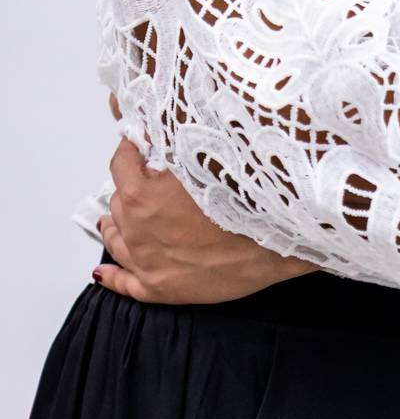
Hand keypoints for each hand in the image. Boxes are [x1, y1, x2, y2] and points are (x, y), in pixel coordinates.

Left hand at [94, 135, 314, 304]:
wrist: (276, 244)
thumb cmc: (246, 202)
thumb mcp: (205, 157)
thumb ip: (172, 144)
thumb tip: (151, 129)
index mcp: (142, 196)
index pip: (122, 163)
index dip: (132, 150)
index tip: (140, 146)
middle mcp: (137, 231)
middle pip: (118, 201)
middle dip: (129, 187)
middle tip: (146, 180)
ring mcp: (146, 262)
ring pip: (116, 239)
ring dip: (116, 225)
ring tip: (116, 219)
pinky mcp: (159, 289)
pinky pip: (125, 284)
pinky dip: (112, 276)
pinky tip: (104, 271)